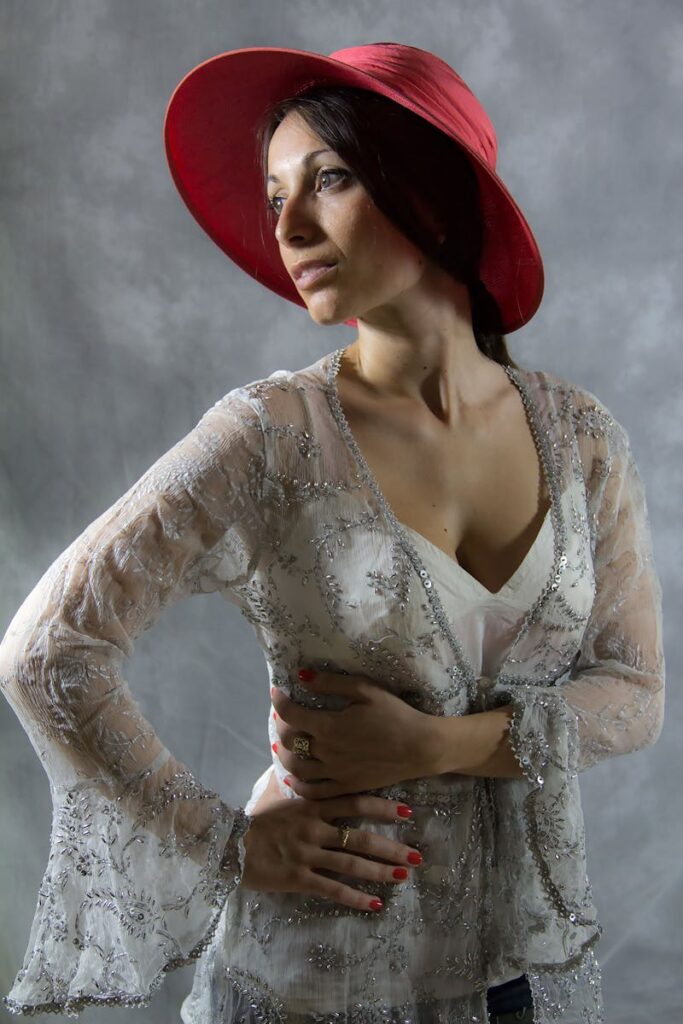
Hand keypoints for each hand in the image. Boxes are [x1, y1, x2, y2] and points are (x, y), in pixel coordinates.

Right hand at [240, 792, 423, 911]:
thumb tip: (336, 795)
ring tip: (403, 876)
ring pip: (351, 863)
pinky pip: (333, 889)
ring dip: (380, 870)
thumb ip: (313, 801)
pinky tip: (375, 903)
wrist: (229, 844)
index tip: (408, 810)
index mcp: (312, 806)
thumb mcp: (287, 803)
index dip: (383, 806)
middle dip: (392, 846)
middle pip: (361, 836)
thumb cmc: (259, 824)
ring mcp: (307, 854)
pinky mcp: (299, 878)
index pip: (355, 802)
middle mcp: (314, 828)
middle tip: (417, 855)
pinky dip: (355, 897)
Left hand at [270, 671, 438, 798]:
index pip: (291, 714)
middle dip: (281, 726)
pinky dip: (298, 785)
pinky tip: (295, 776)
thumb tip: (302, 677)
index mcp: (329, 726)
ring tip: (284, 745)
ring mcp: (334, 773)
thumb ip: (331, 683)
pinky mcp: (345, 787)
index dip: (279, 701)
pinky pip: (313, 792)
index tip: (276, 692)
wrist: (420, 747)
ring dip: (285, 755)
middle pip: (289, 741)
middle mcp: (326, 752)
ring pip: (296, 769)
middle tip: (283, 716)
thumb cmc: (395, 714)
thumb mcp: (365, 690)